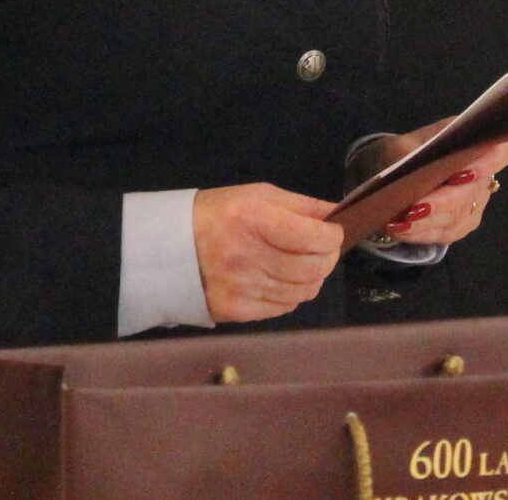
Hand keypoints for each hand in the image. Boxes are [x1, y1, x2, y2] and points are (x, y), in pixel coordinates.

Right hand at [192, 183, 342, 322]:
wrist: (171, 247)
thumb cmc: (218, 214)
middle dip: (327, 258)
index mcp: (255, 219)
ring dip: (312, 278)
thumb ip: (301, 205)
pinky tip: (280, 279)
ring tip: (301, 264)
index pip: (315, 237)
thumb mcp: (257, 195)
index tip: (333, 232)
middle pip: (314, 268)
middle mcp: (250, 256)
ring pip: (304, 291)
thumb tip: (336, 215)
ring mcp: (244, 288)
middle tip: (322, 250)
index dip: (333, 236)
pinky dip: (291, 294)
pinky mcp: (239, 311)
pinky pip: (284, 307)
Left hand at [372, 124, 507, 245]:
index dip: (488, 164)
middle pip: (471, 192)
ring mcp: (476, 203)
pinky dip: (422, 233)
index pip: (500, 153)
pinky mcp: (463, 225)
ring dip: (427, 222)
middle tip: (415, 209)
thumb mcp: (406, 145)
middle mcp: (483, 176)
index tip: (466, 173)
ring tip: (401, 222)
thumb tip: (415, 170)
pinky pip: (446, 233)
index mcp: (477, 145)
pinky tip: (401, 231)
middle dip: (442, 202)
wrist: (400, 171)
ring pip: (457, 217)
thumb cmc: (409, 152)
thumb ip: (415, 155)